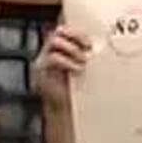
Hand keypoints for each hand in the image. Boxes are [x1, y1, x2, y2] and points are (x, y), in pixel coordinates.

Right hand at [32, 26, 89, 142]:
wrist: (64, 111)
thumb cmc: (76, 91)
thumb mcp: (84, 71)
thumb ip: (87, 58)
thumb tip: (100, 47)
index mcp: (60, 50)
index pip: (65, 30)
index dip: (77, 32)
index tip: (90, 42)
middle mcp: (49, 51)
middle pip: (58, 31)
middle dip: (75, 36)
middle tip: (87, 47)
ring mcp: (43, 60)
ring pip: (54, 41)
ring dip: (71, 49)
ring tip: (82, 60)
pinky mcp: (41, 70)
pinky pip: (52, 58)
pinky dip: (67, 62)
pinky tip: (76, 70)